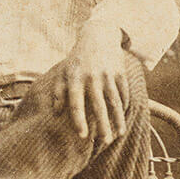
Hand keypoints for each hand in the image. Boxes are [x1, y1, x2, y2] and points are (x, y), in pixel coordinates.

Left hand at [51, 23, 128, 142]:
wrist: (97, 36)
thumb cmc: (76, 60)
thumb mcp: (63, 72)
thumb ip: (58, 92)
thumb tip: (56, 113)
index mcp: (75, 79)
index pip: (76, 104)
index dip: (79, 121)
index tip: (83, 136)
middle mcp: (91, 78)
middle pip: (98, 106)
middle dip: (103, 125)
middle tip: (105, 142)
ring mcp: (107, 75)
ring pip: (115, 102)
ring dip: (118, 119)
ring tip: (118, 135)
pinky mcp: (120, 72)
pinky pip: (123, 93)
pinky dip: (124, 106)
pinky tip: (122, 118)